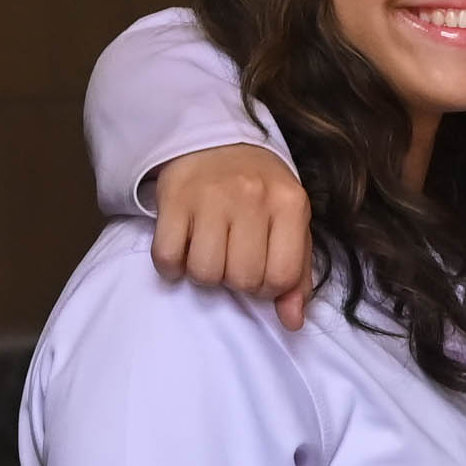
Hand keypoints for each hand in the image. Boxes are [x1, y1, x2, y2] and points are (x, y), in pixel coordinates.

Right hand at [148, 147, 314, 324]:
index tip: (261, 276)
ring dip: (206, 275)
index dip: (270, 289)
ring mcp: (209, 197)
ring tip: (211, 256)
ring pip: (205, 272)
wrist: (216, 143)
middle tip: (233, 263)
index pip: (282, 276)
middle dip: (237, 282)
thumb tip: (292, 322)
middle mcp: (251, 198)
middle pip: (242, 278)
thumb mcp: (291, 225)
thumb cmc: (261, 193)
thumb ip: (297, 275)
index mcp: (290, 205)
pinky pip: (167, 256)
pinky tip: (183, 254)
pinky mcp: (172, 198)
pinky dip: (172, 267)